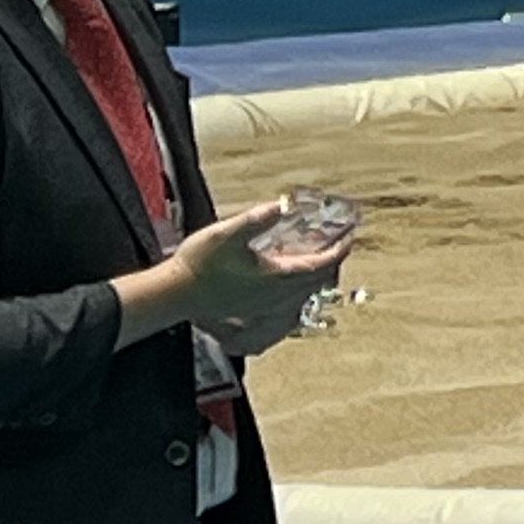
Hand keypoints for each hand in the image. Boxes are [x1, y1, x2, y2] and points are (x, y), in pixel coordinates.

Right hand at [149, 199, 340, 350]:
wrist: (173, 295)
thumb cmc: (198, 263)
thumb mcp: (226, 232)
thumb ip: (256, 219)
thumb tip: (282, 205)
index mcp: (276, 277)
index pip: (319, 265)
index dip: (338, 250)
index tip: (350, 237)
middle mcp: (275, 298)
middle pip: (316, 283)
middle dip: (331, 263)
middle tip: (337, 245)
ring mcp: (264, 311)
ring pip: (304, 299)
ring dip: (317, 281)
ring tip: (319, 264)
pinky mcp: (252, 318)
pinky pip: (288, 313)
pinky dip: (300, 299)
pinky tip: (295, 292)